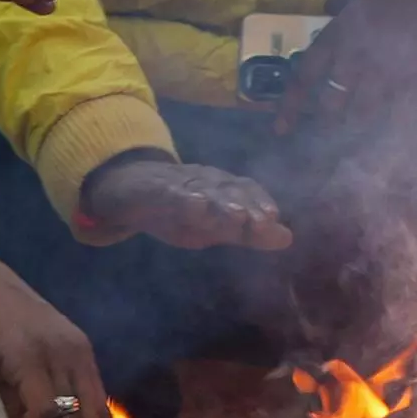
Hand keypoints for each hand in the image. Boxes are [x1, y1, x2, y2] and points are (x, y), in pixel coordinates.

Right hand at [83, 154, 295, 250]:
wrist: (128, 190)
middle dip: (247, 204)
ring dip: (222, 201)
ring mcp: (180, 182)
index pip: (246, 188)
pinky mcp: (155, 189)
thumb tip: (288, 238)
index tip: (273, 218)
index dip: (260, 200)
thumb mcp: (213, 227)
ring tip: (237, 215)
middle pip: (229, 188)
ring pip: (204, 188)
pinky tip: (196, 205)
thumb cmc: (178, 210)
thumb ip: (248, 234)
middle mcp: (205, 179)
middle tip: (261, 222)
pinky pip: (171, 193)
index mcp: (221, 187)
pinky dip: (184, 198)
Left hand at [274, 0, 416, 136]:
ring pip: (362, 115)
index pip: (304, 78)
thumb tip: (327, 7)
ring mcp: (381, 76)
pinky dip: (391, 122)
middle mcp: (352, 62)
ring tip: (356, 137)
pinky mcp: (409, 84)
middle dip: (326, 123)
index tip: (281, 129)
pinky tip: (391, 128)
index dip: (291, 106)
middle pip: (331, 105)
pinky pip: (396, 114)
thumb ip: (340, 6)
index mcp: (334, 40)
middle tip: (327, 134)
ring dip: (356, 126)